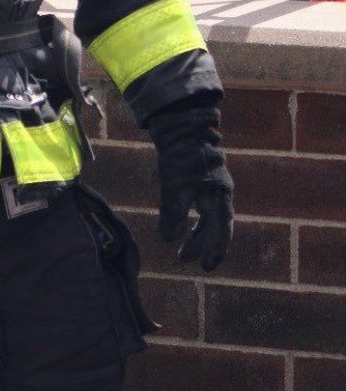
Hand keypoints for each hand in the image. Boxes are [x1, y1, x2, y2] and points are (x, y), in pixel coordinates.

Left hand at [149, 106, 233, 270]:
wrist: (182, 123)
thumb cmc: (180, 154)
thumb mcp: (174, 184)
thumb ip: (173, 213)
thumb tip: (168, 240)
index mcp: (219, 193)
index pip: (220, 229)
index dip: (215, 249)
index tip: (207, 267)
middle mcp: (221, 191)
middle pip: (216, 226)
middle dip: (203, 245)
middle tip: (186, 260)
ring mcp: (213, 184)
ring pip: (210, 217)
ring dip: (198, 234)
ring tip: (182, 251)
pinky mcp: (203, 179)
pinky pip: (204, 206)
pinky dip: (195, 219)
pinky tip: (183, 226)